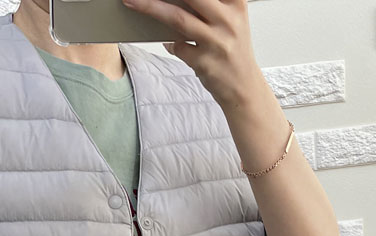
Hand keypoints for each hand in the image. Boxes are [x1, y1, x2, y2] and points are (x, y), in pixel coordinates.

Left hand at [120, 0, 264, 109]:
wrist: (243, 88)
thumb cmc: (231, 50)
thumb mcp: (229, 21)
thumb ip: (208, 8)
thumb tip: (171, 1)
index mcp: (235, 3)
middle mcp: (228, 20)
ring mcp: (216, 42)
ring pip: (178, 18)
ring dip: (151, 8)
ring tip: (132, 2)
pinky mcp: (205, 63)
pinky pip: (178, 48)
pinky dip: (170, 44)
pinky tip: (170, 43)